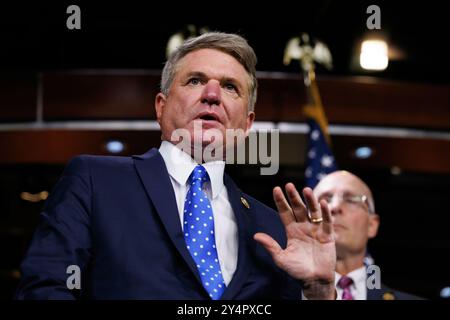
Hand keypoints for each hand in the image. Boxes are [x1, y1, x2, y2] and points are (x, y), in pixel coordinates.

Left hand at [254, 183, 335, 298]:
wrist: (314, 281)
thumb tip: (255, 235)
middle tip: (289, 185)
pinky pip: (327, 222)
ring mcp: (316, 230)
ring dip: (310, 201)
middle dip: (294, 197)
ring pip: (313, 211)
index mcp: (291, 230)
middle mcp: (303, 227)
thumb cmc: (297, 270)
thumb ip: (270, 246)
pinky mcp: (327, 235)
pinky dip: (326, 213)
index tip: (276, 189)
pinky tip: (322, 203)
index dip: (281, 201)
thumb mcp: (281, 258)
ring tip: (306, 190)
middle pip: (298, 208)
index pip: (285, 212)